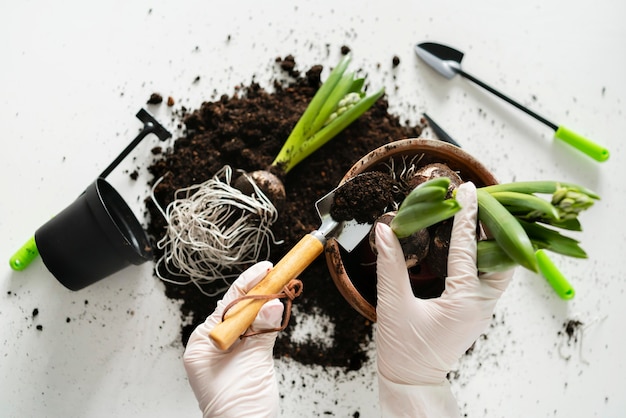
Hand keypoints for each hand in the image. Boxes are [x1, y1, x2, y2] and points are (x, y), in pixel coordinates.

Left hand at [183, 261, 283, 417]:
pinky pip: (259, 332)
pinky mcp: (248, 357)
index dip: (247, 285)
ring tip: (283, 288)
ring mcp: (231, 350)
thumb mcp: (251, 363)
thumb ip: (262, 331)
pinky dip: (270, 321)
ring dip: (266, 304)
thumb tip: (273, 303)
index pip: (228, 304)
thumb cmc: (237, 408)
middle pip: (238, 308)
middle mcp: (215, 342)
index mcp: (203, 342)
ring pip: (250, 318)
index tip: (264, 269)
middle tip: (278, 275)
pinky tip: (279, 309)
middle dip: (259, 292)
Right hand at [374, 182, 513, 416]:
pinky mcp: (475, 311)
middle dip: (493, 227)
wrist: (412, 381)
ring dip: (492, 241)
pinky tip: (471, 243)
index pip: (468, 249)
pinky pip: (490, 277)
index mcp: (465, 302)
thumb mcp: (393, 304)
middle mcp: (482, 305)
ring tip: (479, 217)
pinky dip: (485, 255)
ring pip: (500, 268)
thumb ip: (389, 264)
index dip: (466, 216)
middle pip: (502, 257)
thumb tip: (385, 229)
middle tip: (480, 201)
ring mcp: (482, 310)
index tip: (466, 190)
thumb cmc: (403, 350)